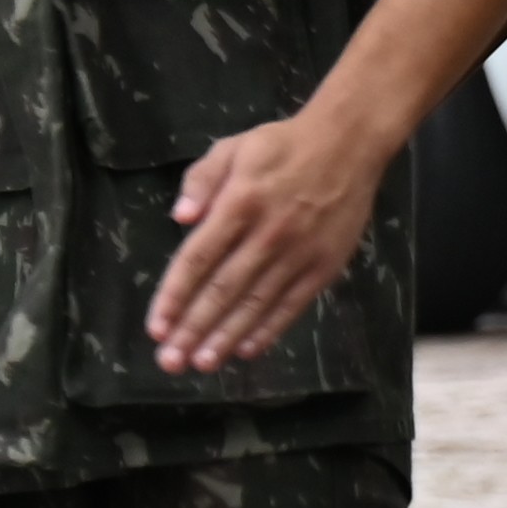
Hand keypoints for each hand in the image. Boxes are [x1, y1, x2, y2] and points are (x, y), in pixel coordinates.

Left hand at [150, 103, 403, 374]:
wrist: (349, 144)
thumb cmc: (282, 146)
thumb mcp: (233, 147)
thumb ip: (202, 180)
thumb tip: (179, 218)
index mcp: (239, 203)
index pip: (198, 259)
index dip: (175, 295)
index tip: (156, 326)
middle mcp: (267, 233)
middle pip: (223, 290)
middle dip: (193, 328)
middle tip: (170, 361)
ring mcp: (298, 253)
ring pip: (255, 303)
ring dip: (226, 337)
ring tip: (202, 363)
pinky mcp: (324, 266)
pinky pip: (292, 304)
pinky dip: (269, 328)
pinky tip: (246, 350)